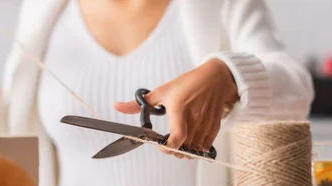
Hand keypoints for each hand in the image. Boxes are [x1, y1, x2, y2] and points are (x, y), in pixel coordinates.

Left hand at [114, 59, 238, 158]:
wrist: (215, 77)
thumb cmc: (188, 83)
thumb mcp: (162, 90)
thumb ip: (139, 103)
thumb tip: (117, 106)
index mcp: (180, 108)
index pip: (176, 137)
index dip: (168, 147)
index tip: (161, 146)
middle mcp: (194, 117)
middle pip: (185, 148)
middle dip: (174, 152)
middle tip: (167, 147)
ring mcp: (206, 122)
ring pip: (195, 149)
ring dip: (186, 151)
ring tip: (179, 145)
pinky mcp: (215, 126)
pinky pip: (206, 146)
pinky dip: (198, 149)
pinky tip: (191, 142)